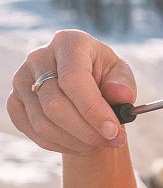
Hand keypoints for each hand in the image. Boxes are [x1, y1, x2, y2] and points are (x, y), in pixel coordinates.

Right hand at [6, 29, 136, 153]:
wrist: (85, 83)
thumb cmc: (105, 76)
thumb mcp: (121, 74)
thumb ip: (123, 84)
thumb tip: (121, 96)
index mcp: (69, 42)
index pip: (74, 79)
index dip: (93, 109)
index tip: (113, 131)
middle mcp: (39, 57)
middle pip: (55, 105)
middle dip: (87, 131)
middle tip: (113, 141)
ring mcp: (22, 80)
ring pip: (43, 123)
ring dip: (76, 141)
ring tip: (100, 144)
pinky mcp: (14, 101)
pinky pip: (33, 132)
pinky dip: (60, 144)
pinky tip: (81, 144)